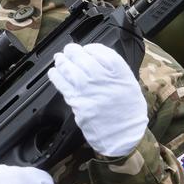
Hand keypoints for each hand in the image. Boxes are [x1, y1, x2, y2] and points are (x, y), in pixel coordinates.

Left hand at [47, 42, 147, 157]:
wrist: (124, 135)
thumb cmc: (127, 111)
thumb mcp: (129, 84)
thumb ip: (114, 70)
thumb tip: (94, 56)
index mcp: (119, 74)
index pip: (102, 52)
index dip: (91, 48)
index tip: (87, 49)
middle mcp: (104, 80)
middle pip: (83, 58)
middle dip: (73, 51)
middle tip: (69, 50)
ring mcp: (89, 91)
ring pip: (70, 69)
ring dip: (62, 61)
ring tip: (59, 58)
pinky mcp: (78, 103)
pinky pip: (62, 85)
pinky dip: (56, 76)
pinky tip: (54, 72)